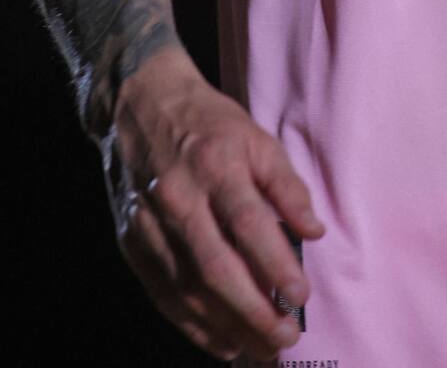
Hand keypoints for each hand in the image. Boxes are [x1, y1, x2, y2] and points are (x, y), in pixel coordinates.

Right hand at [103, 44, 325, 361]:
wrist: (141, 104)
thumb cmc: (210, 123)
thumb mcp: (256, 137)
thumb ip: (287, 186)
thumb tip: (314, 232)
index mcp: (217, 164)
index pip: (249, 224)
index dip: (276, 265)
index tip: (301, 296)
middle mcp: (180, 197)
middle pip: (216, 267)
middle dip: (253, 311)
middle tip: (285, 338)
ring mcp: (150, 223)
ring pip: (188, 290)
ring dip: (226, 327)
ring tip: (261, 348)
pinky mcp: (132, 241)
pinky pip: (163, 294)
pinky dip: (193, 324)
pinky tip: (222, 342)